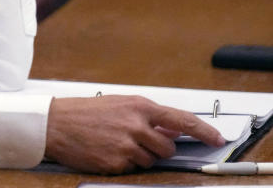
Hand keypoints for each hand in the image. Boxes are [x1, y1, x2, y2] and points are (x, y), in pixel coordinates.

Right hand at [45, 95, 225, 173]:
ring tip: (116, 143)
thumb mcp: (119, 105)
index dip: (204, 131)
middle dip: (158, 149)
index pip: (182, 119)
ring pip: (150, 161)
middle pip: (167, 148)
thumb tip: (172, 130)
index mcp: (139, 106)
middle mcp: (136, 125)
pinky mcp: (116, 163)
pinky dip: (123, 163)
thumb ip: (147, 116)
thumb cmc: (85, 112)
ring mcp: (126, 146)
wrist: (55, 123)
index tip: (217, 138)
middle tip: (138, 141)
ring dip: (139, 156)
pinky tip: (107, 150)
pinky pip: (131, 169)